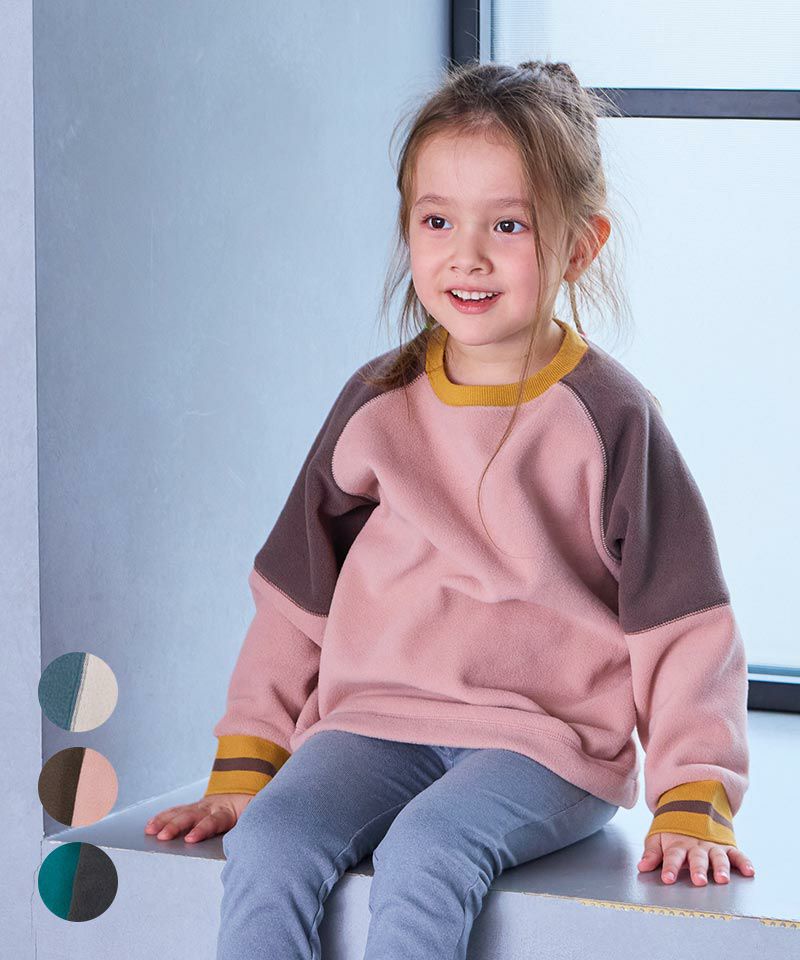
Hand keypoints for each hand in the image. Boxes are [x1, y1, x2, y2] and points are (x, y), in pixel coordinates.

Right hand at [144, 793, 253, 842]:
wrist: (246, 789)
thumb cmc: (249, 809)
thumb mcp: (255, 815)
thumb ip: (251, 826)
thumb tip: (250, 841)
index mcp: (227, 812)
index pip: (213, 821)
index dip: (202, 830)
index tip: (190, 838)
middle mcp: (210, 808)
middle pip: (192, 817)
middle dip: (176, 827)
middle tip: (163, 837)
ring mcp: (200, 807)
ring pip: (181, 812)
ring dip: (165, 821)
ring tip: (150, 831)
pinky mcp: (193, 808)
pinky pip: (176, 811)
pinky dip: (163, 817)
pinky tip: (150, 825)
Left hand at [638, 832, 755, 884]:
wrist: (691, 806)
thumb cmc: (673, 830)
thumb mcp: (658, 838)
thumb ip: (651, 853)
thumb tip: (641, 867)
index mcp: (678, 845)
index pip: (672, 856)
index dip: (669, 867)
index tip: (667, 878)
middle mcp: (696, 846)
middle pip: (697, 858)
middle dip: (698, 870)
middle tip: (698, 881)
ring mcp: (713, 846)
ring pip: (718, 857)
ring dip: (721, 868)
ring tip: (722, 879)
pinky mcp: (726, 846)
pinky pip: (737, 854)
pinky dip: (744, 862)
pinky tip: (750, 871)